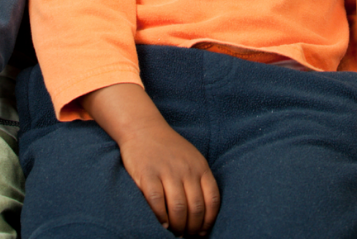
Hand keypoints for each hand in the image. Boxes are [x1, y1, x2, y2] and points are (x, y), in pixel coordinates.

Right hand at [113, 120, 220, 235]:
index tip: (202, 231)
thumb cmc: (169, 149)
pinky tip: (162, 224)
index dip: (209, 220)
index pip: (212, 200)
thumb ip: (199, 180)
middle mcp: (186, 170)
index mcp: (200, 167)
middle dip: (193, 228)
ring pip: (178, 208)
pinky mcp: (147, 175)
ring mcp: (167, 172)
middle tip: (188, 236)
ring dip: (178, 226)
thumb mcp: (192, 159)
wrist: (143, 129)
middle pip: (195, 208)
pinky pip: (157, 202)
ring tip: (176, 233)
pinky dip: (161, 217)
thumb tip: (204, 215)